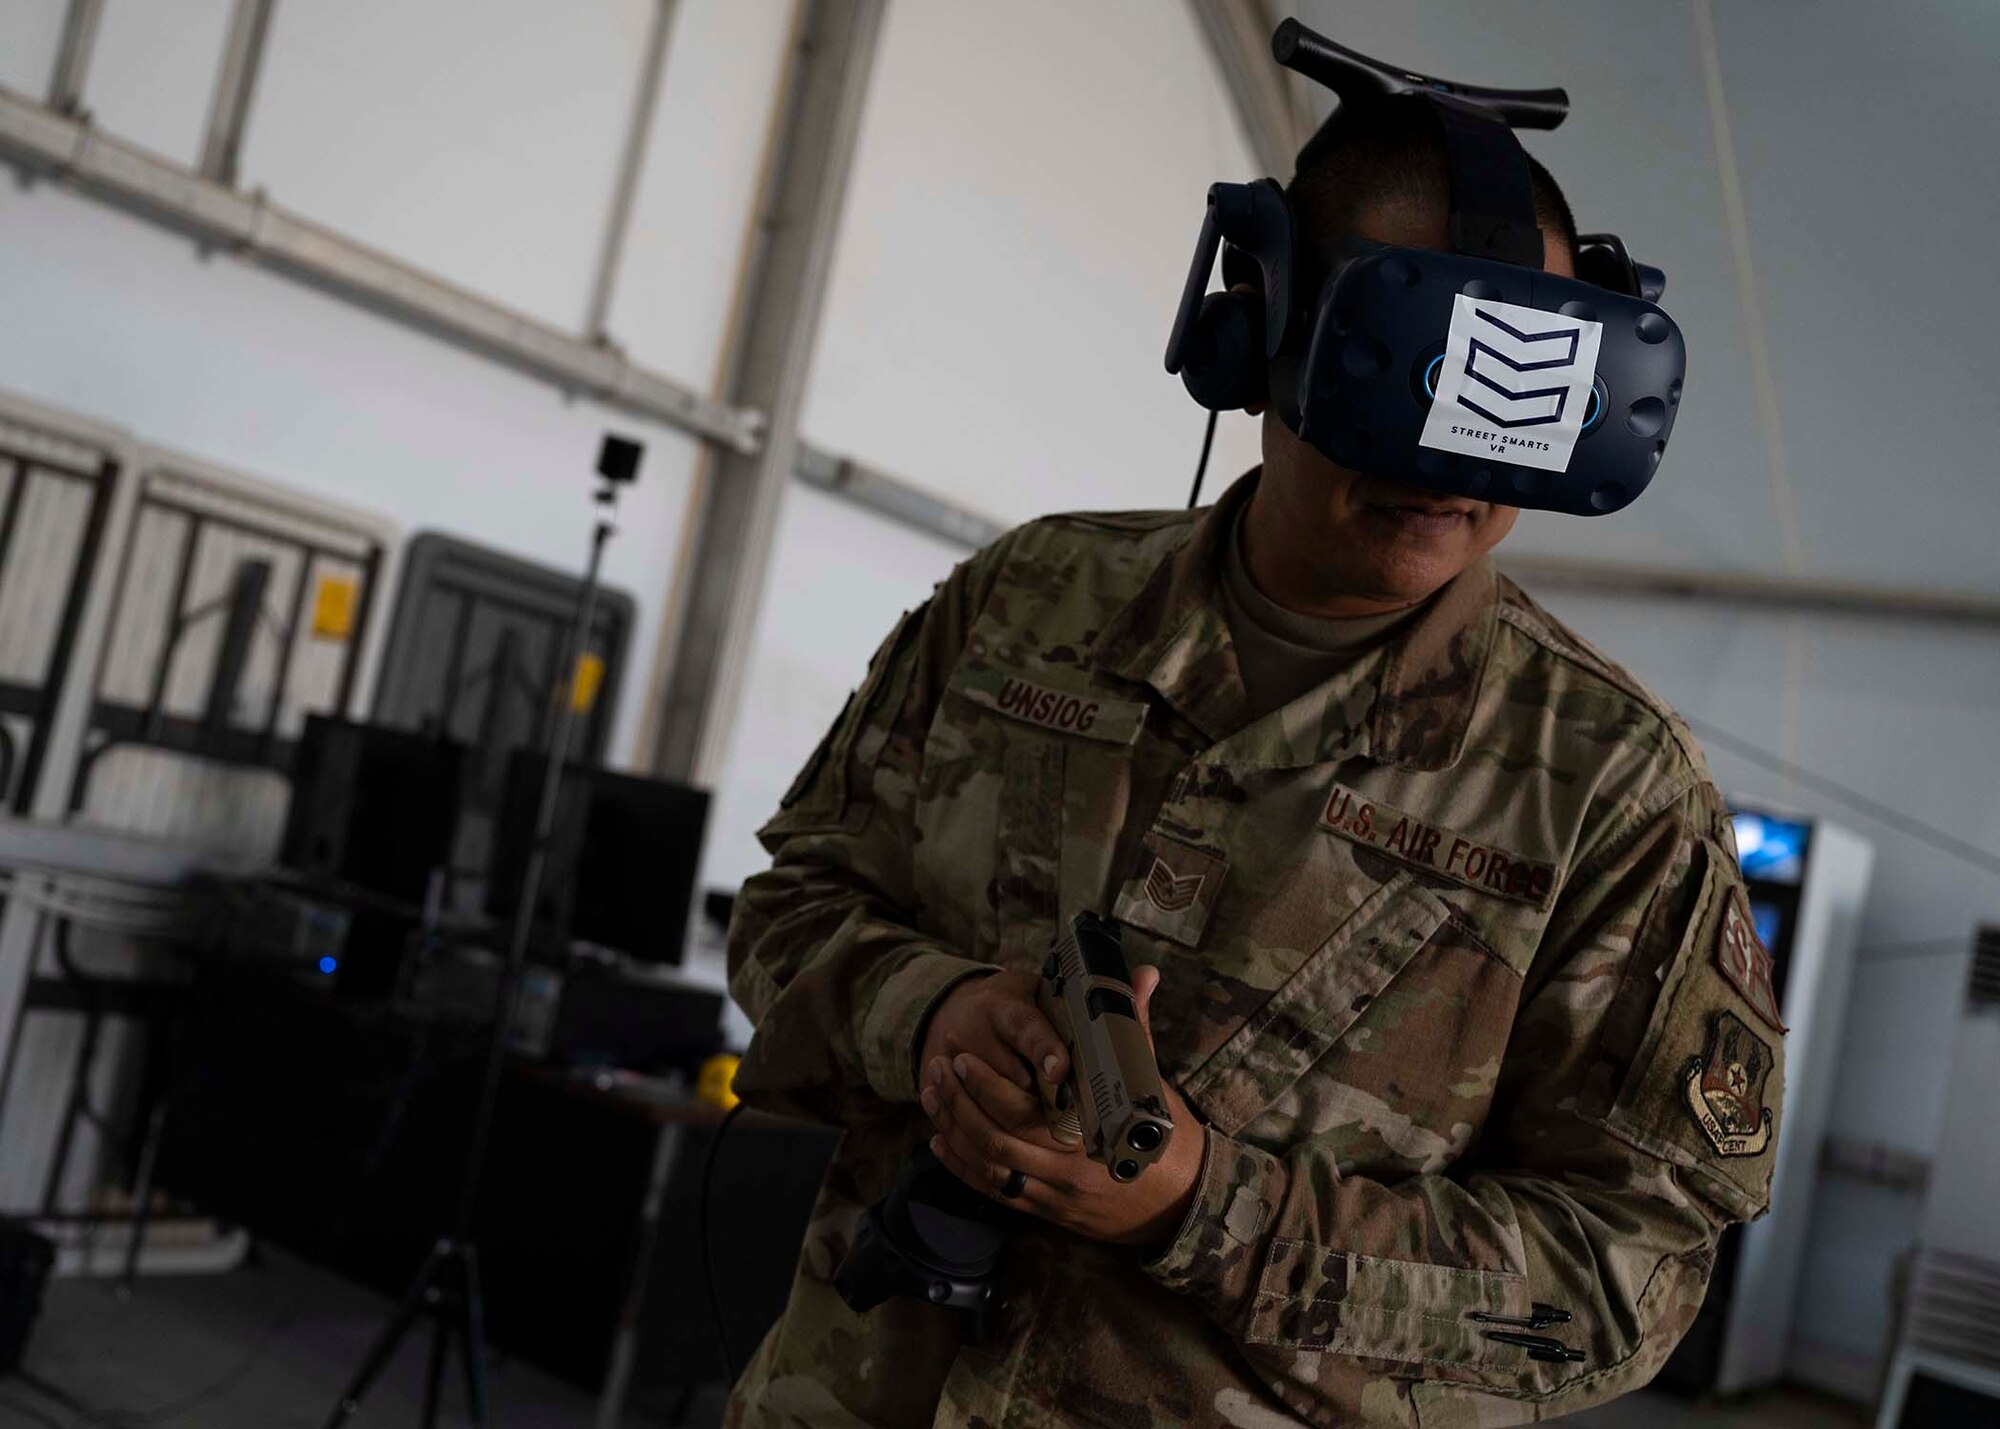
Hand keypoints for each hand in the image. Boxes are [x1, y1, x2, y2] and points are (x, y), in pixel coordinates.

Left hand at [919, 966, 1204, 1246]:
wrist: (1183, 1202)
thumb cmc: (1166, 1137)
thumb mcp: (1151, 1081)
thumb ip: (1135, 1027)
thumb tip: (1143, 975)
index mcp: (1090, 1135)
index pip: (1024, 1113)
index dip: (987, 1086)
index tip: (965, 1056)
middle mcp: (1067, 1171)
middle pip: (996, 1139)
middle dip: (961, 1102)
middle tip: (939, 1066)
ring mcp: (1054, 1195)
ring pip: (989, 1166)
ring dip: (954, 1129)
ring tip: (931, 1093)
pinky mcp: (1046, 1211)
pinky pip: (995, 1191)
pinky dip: (962, 1166)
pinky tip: (940, 1139)